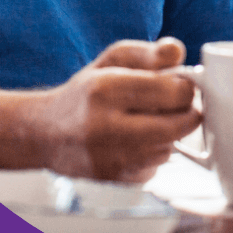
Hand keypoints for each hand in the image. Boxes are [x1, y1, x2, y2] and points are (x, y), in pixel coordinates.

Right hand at [35, 37, 200, 182]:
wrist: (47, 134)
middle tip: (175, 102)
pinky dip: (154, 152)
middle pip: (178, 125)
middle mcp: (104, 127)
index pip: (172, 91)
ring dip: (169, 133)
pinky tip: (135, 141)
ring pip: (169, 147)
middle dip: (186, 111)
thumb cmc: (85, 93)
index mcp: (104, 89)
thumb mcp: (112, 60)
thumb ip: (148, 53)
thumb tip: (177, 51)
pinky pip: (156, 166)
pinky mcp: (115, 181)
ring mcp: (110, 159)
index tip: (181, 82)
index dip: (185, 86)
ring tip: (147, 119)